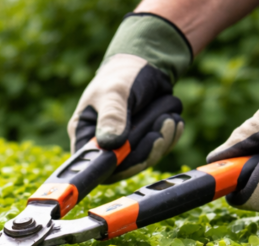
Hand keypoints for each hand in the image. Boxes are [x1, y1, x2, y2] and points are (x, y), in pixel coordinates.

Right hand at [68, 13, 191, 182]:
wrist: (145, 65)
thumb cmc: (122, 75)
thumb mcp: (114, 91)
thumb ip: (112, 115)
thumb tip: (111, 143)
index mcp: (84, 134)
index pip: (94, 163)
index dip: (113, 166)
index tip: (134, 154)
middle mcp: (103, 145)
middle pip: (124, 166)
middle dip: (147, 149)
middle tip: (164, 125)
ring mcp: (125, 147)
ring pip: (145, 160)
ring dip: (163, 140)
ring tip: (170, 116)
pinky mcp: (144, 144)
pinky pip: (159, 151)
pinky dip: (170, 137)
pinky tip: (174, 119)